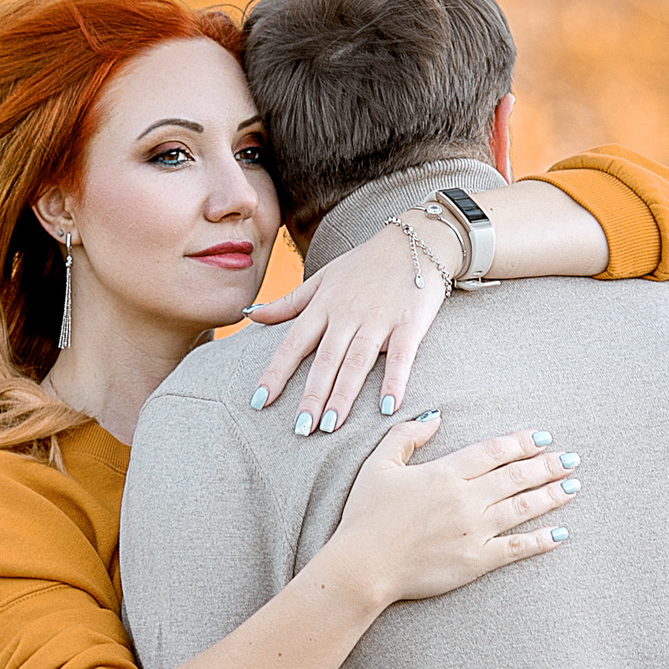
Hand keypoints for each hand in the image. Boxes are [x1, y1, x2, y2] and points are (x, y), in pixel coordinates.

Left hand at [243, 218, 459, 434]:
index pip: (293, 344)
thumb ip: (289, 302)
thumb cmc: (366, 263)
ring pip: (356, 362)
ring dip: (344, 395)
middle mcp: (346, 314)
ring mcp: (378, 319)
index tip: (259, 402)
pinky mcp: (410, 323)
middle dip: (311, 395)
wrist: (417, 238)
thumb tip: (250, 316)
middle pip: (324, 360)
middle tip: (301, 429)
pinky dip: (394, 381)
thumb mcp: (323, 277)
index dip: (276, 373)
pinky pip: (401, 356)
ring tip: (331, 426)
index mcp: (323, 305)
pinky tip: (387, 407)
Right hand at [320, 414, 580, 610]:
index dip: (521, 443)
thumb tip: (434, 417)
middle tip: (571, 460)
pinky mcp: (475, 561)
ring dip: (551, 496)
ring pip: (522, 508)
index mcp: (444, 473)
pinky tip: (559, 534)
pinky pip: (516, 548)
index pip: (493, 452)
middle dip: (547, 466)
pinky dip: (540, 541)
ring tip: (573, 487)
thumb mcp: (378, 466)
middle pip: (516, 476)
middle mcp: (466, 499)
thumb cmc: (365, 516)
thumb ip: (405, 437)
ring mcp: (474, 531)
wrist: (363, 566)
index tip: (543, 438)